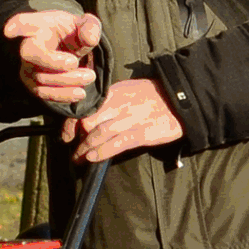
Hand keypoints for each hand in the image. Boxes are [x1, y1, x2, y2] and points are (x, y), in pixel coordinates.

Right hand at [2, 7, 101, 106]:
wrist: (67, 51)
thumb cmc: (71, 34)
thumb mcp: (84, 25)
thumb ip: (90, 27)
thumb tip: (90, 38)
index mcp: (39, 26)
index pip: (24, 22)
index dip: (16, 26)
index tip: (9, 31)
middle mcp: (28, 46)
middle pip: (31, 54)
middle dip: (53, 61)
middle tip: (75, 62)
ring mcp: (28, 67)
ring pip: (41, 77)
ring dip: (67, 80)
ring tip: (90, 75)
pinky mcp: (33, 84)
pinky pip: (44, 93)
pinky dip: (64, 95)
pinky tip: (80, 92)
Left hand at [67, 78, 184, 163]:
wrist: (182, 100)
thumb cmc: (153, 96)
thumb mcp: (128, 89)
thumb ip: (109, 100)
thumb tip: (89, 115)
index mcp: (114, 92)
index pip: (85, 107)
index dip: (71, 123)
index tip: (65, 135)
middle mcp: (119, 104)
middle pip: (88, 121)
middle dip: (76, 137)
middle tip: (71, 148)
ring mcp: (130, 119)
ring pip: (99, 134)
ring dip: (85, 148)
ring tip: (78, 158)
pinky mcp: (142, 133)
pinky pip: (117, 144)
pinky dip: (102, 152)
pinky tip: (92, 158)